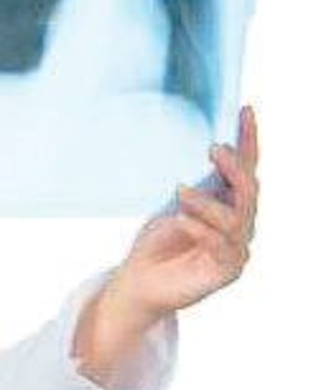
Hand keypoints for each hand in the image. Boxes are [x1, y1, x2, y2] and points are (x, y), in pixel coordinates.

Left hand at [74, 105, 259, 386]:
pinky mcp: (225, 271)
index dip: (248, 139)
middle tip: (213, 149)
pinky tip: (183, 219)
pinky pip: (221, 246)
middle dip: (235, 167)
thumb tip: (200, 145)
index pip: (246, 167)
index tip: (245, 109)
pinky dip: (201, 228)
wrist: (140, 279)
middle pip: (250, 190)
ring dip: (208, 201)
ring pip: (236, 218)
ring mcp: (236, 249)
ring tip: (180, 191)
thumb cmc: (157, 240)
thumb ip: (193, 181)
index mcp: (228, 203)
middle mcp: (240, 224)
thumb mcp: (173, 201)